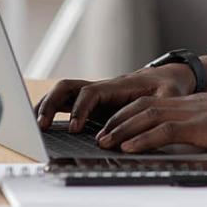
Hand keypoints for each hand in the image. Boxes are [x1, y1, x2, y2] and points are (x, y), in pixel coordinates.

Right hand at [34, 66, 195, 131]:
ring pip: (63, 93)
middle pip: (68, 88)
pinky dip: (52, 110)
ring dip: (46, 106)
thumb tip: (142, 129)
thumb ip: (157, 110)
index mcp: (118, 85)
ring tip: (35, 127)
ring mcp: (96, 94)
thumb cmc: (169, 87)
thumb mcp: (170, 96)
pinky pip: (67, 102)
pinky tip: (42, 126)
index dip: (80, 109)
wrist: (170, 77)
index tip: (74, 127)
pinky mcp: (94, 103)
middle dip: (51, 105)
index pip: (90, 92)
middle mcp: (103, 88)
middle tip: (41, 126)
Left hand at [94, 92, 206, 153]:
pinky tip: (129, 147)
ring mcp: (194, 113)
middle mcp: (190, 103)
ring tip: (105, 142)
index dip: (130, 112)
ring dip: (123, 129)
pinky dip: (143, 139)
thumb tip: (191, 141)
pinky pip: (165, 131)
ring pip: (148, 116)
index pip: (153, 101)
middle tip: (100, 134)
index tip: (114, 124)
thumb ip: (205, 126)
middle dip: (118, 120)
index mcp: (195, 101)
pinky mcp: (200, 126)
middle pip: (143, 105)